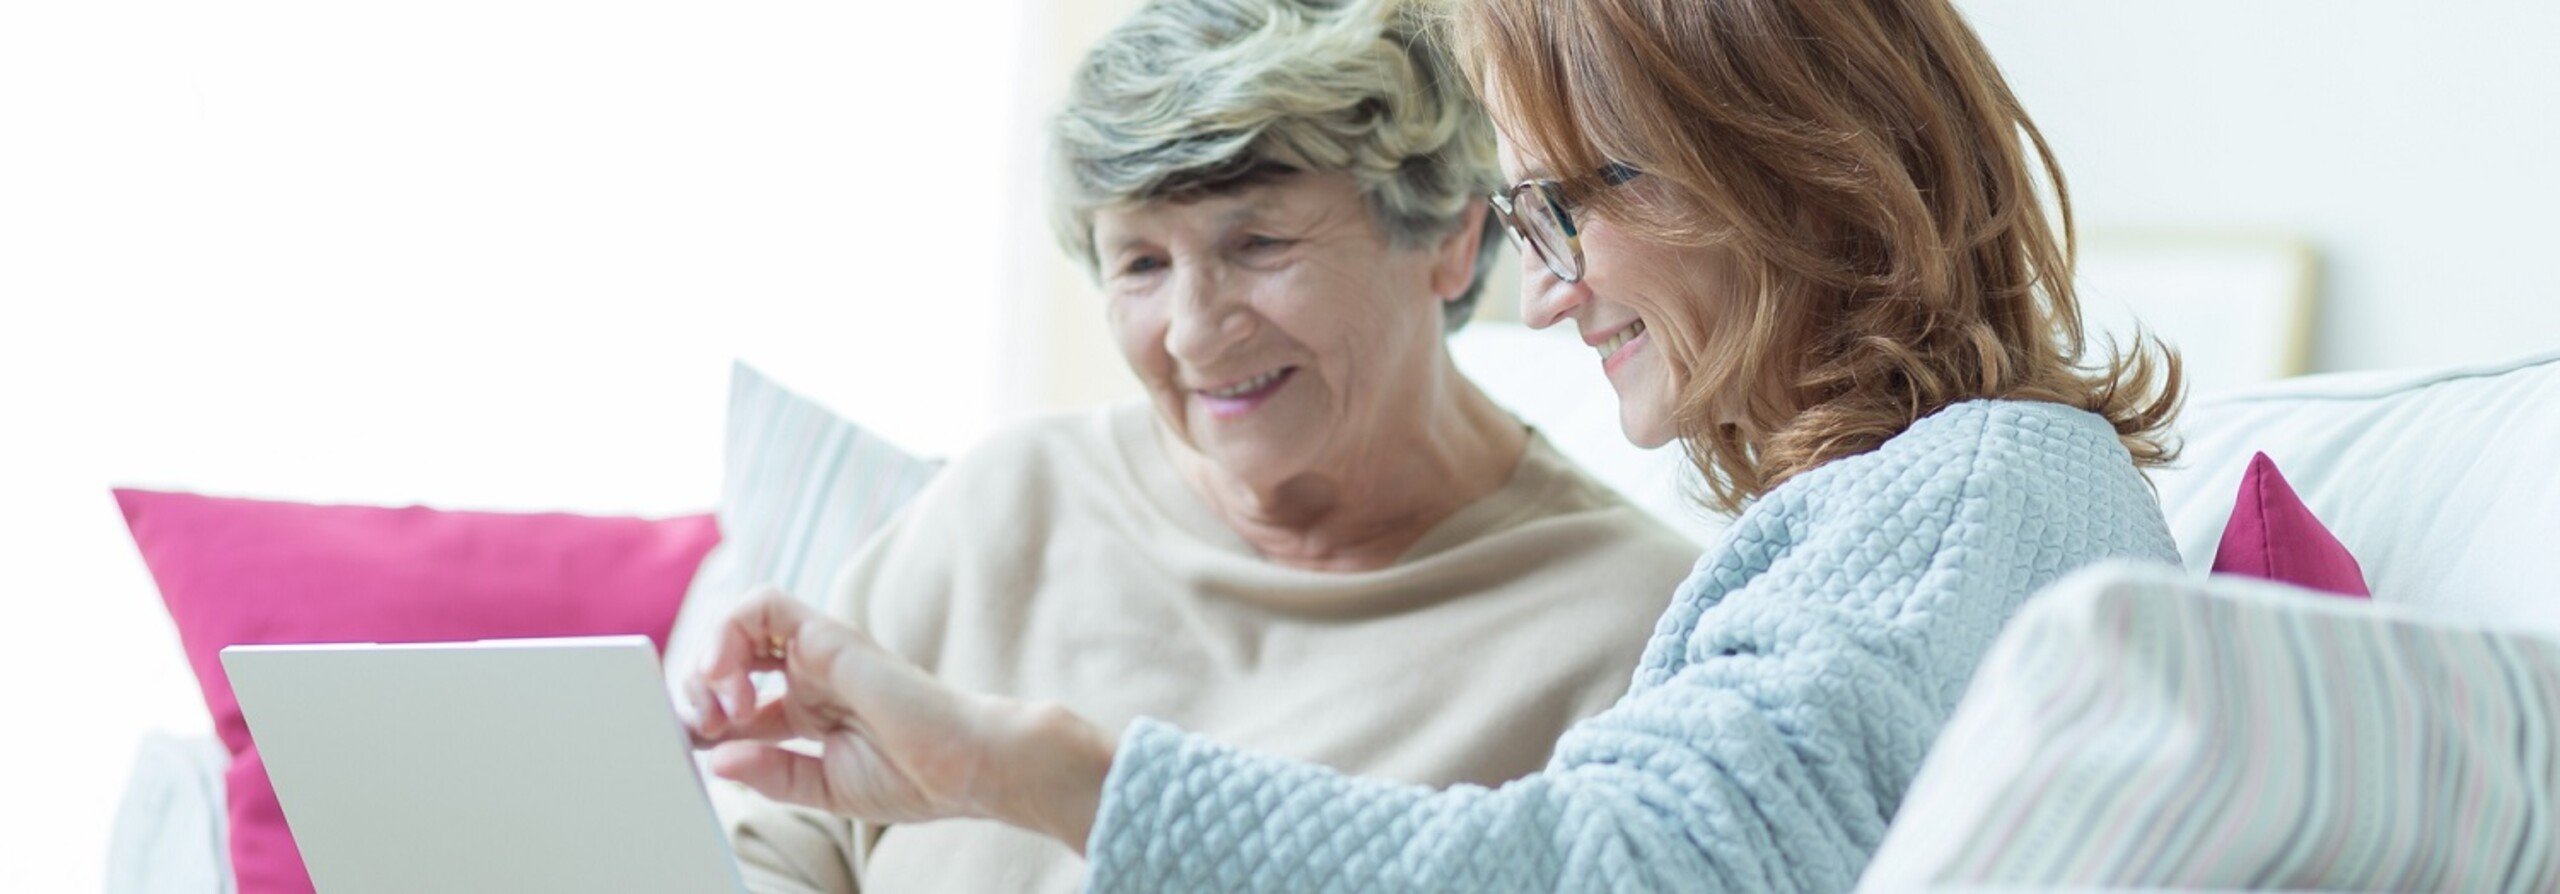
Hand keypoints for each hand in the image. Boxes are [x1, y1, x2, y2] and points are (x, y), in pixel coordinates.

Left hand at [682, 589, 1116, 848]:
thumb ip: (771, 771)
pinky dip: (731, 633)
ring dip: (711, 658)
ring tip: (723, 705)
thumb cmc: (916, 778)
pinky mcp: (829, 635)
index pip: (736, 694)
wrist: (969, 766)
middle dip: (699, 689)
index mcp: (809, 708)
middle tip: (707, 727)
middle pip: (730, 655)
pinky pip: (764, 605)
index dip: (703, 716)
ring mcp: (819, 650)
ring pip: (740, 622)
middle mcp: (810, 672)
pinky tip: (732, 679)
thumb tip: (715, 759)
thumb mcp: (822, 788)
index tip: (692, 746)